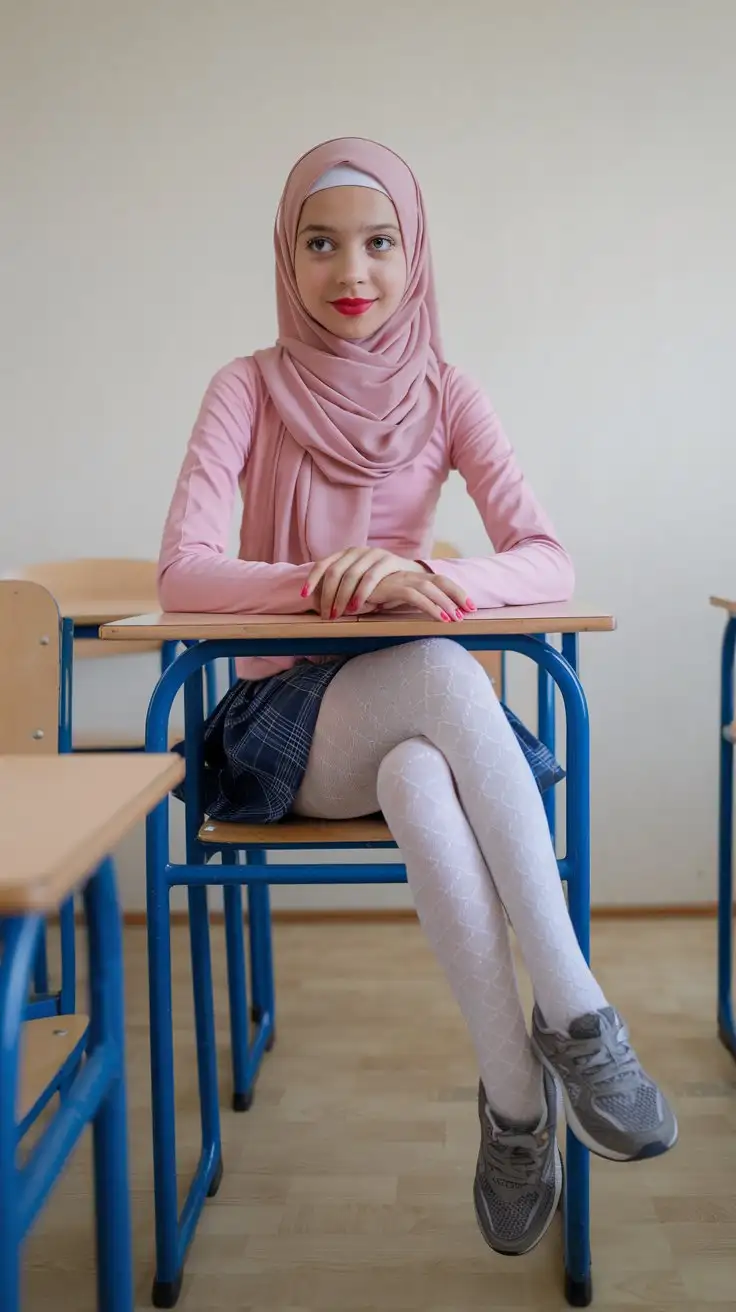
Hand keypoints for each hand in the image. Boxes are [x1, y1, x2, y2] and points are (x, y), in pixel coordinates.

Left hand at [303, 548, 426, 619]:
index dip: (312, 580)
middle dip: (328, 595)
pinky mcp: (387, 560)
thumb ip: (342, 586)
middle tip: (326, 615)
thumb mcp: (358, 581)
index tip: (304, 595)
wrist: (412, 575)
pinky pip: (370, 578)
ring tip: (339, 614)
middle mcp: (357, 551)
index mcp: (345, 554)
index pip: (323, 565)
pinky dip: (360, 594)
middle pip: (335, 572)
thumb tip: (320, 603)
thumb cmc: (381, 583)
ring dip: (342, 597)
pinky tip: (355, 607)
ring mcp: (372, 554)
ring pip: (350, 576)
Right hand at [360, 570, 474, 622]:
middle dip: (457, 594)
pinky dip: (432, 608)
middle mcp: (404, 574)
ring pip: (430, 588)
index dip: (453, 590)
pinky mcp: (389, 586)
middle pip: (438, 580)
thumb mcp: (384, 600)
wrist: (336, 590)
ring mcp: (397, 578)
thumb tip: (417, 612)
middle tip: (472, 609)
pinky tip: (442, 619)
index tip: (468, 604)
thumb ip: (399, 602)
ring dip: (447, 603)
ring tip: (459, 618)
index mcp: (406, 577)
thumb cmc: (357, 597)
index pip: (435, 580)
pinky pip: (417, 596)